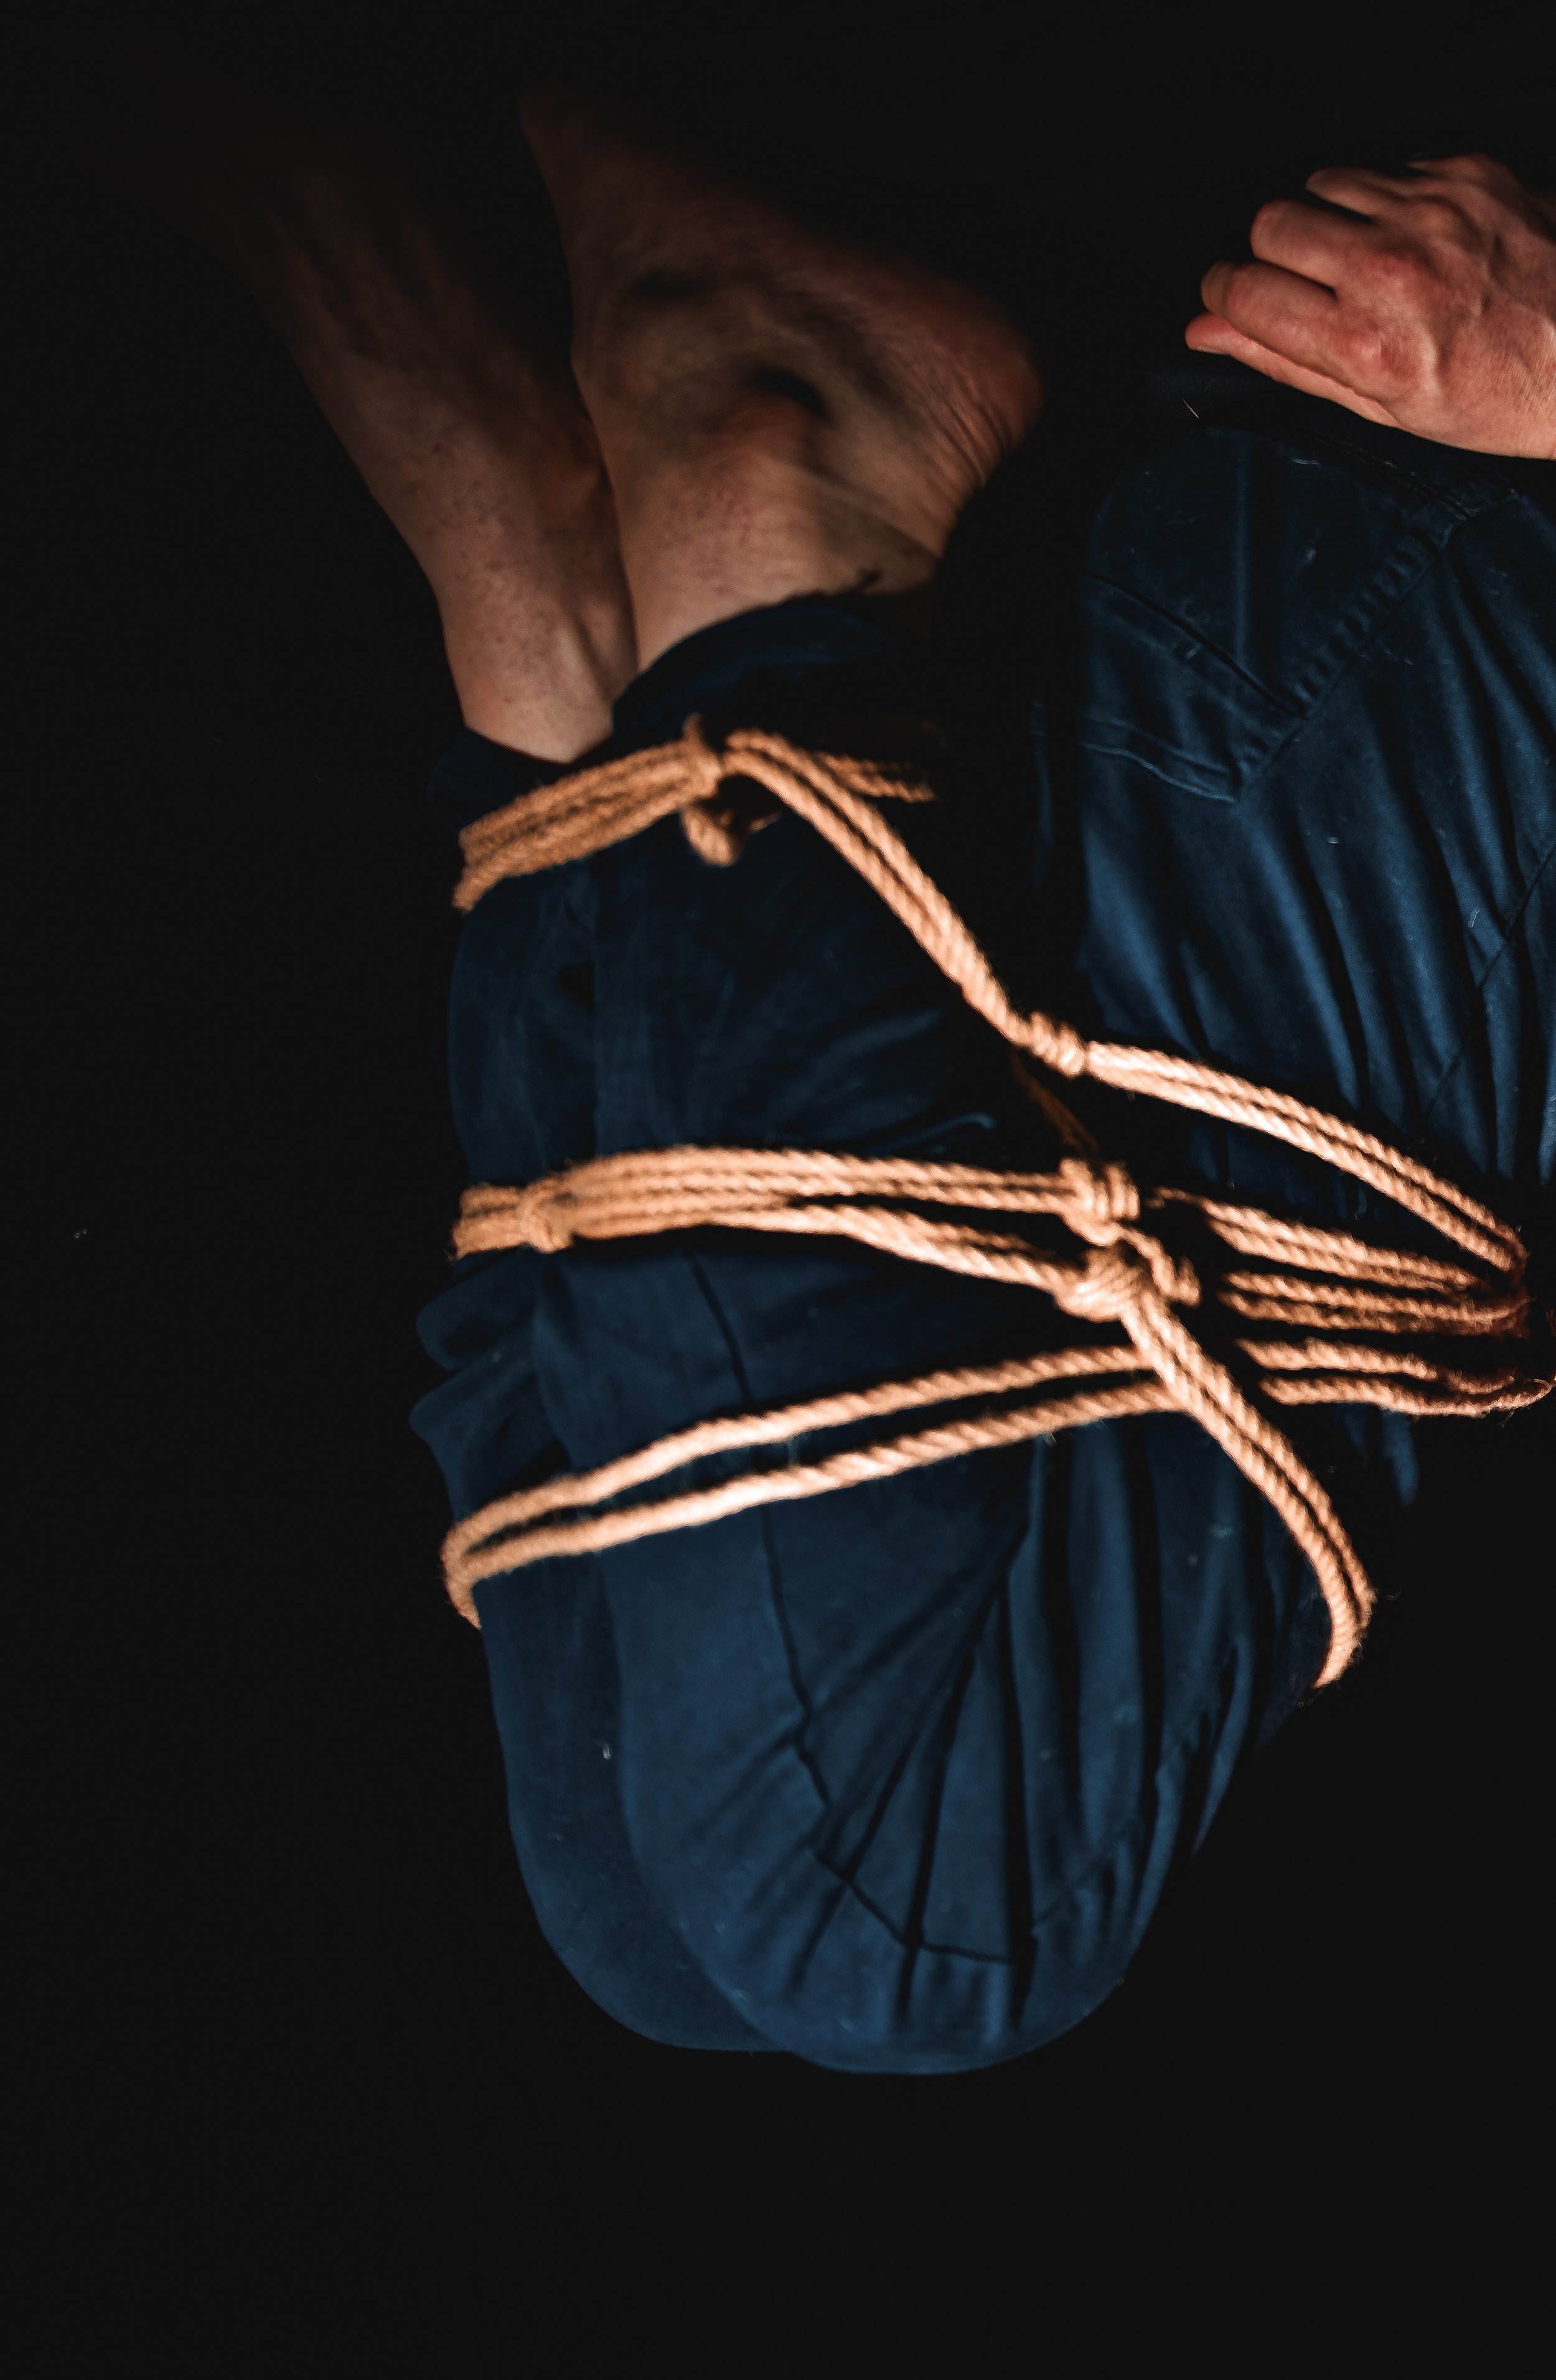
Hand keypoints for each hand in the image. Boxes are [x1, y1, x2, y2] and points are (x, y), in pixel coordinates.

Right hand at [1185, 153, 1555, 457]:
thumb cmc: (1493, 396)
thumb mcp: (1380, 405)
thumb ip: (1286, 362)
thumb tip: (1207, 331)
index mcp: (1366, 343)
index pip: (1243, 290)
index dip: (1224, 295)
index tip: (1231, 299)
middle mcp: (1393, 269)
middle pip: (1271, 223)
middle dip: (1271, 254)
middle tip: (1301, 284)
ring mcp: (1432, 212)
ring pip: (1322, 184)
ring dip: (1326, 220)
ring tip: (1360, 260)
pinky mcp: (1464, 175)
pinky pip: (1386, 169)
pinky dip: (1385, 202)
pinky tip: (1413, 241)